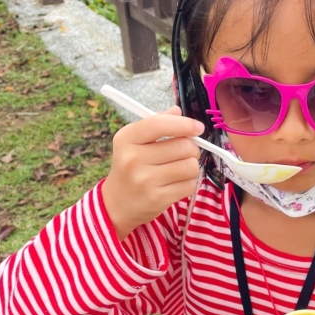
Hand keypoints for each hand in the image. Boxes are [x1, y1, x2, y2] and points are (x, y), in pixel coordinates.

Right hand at [102, 105, 203, 240]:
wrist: (116, 203)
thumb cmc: (130, 165)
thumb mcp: (135, 141)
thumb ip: (156, 123)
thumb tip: (177, 111)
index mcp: (127, 138)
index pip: (160, 124)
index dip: (184, 124)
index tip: (197, 128)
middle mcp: (133, 158)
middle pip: (183, 146)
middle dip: (192, 148)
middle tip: (185, 152)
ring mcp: (145, 180)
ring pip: (190, 166)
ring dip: (192, 166)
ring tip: (181, 168)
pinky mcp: (157, 198)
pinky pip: (189, 185)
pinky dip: (188, 183)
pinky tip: (176, 183)